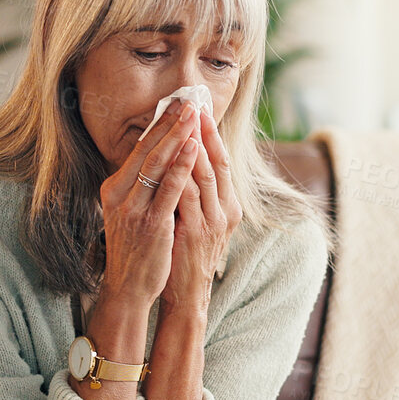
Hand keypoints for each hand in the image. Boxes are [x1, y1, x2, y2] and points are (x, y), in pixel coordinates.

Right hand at [98, 97, 202, 308]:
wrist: (129, 286)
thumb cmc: (137, 247)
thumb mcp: (133, 210)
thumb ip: (143, 185)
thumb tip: (163, 155)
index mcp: (114, 188)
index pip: (139, 149)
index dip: (159, 125)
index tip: (176, 104)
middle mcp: (119, 194)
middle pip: (146, 150)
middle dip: (169, 123)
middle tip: (187, 100)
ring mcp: (133, 209)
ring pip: (156, 164)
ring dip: (177, 136)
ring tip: (193, 115)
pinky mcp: (150, 224)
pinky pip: (168, 189)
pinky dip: (181, 166)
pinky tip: (193, 148)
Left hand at [162, 104, 241, 310]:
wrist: (185, 294)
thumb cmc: (186, 254)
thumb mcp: (197, 219)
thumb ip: (194, 193)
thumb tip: (182, 161)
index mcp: (228, 207)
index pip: (222, 162)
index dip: (212, 135)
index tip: (201, 109)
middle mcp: (226, 212)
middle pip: (217, 163)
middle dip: (204, 133)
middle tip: (194, 105)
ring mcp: (212, 222)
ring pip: (204, 175)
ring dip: (193, 147)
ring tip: (183, 122)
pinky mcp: (195, 233)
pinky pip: (187, 196)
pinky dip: (179, 173)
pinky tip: (170, 155)